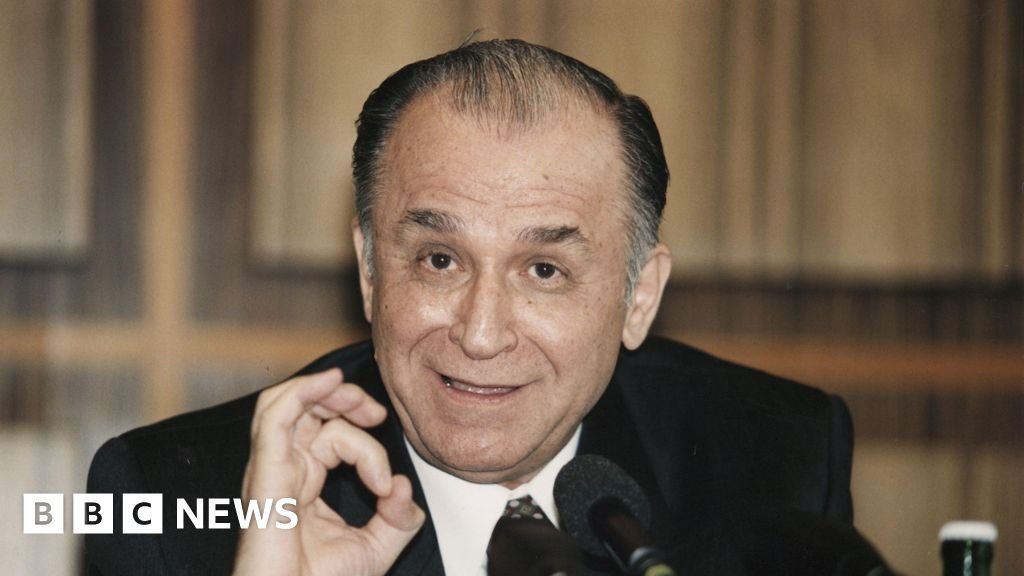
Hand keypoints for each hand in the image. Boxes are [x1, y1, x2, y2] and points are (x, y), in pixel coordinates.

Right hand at [232, 369, 424, 575]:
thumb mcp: (376, 548)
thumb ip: (399, 517)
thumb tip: (406, 486)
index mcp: (301, 485)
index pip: (329, 439)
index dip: (366, 447)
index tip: (387, 484)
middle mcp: (282, 473)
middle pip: (304, 411)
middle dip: (344, 399)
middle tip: (376, 411)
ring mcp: (270, 472)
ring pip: (286, 404)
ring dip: (324, 389)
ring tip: (354, 395)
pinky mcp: (266, 475)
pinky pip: (275, 417)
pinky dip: (303, 391)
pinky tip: (331, 384)